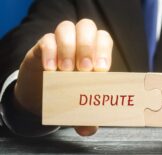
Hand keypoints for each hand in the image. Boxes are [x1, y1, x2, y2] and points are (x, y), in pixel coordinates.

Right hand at [14, 19, 112, 135]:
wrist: (42, 95)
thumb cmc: (69, 96)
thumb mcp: (79, 107)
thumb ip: (86, 117)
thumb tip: (89, 130)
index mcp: (94, 54)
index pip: (103, 39)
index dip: (104, 50)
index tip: (101, 70)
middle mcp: (78, 44)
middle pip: (87, 27)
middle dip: (87, 46)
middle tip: (85, 69)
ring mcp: (60, 43)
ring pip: (67, 27)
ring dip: (69, 47)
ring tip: (65, 70)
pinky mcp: (42, 47)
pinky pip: (46, 39)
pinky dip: (49, 52)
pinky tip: (49, 69)